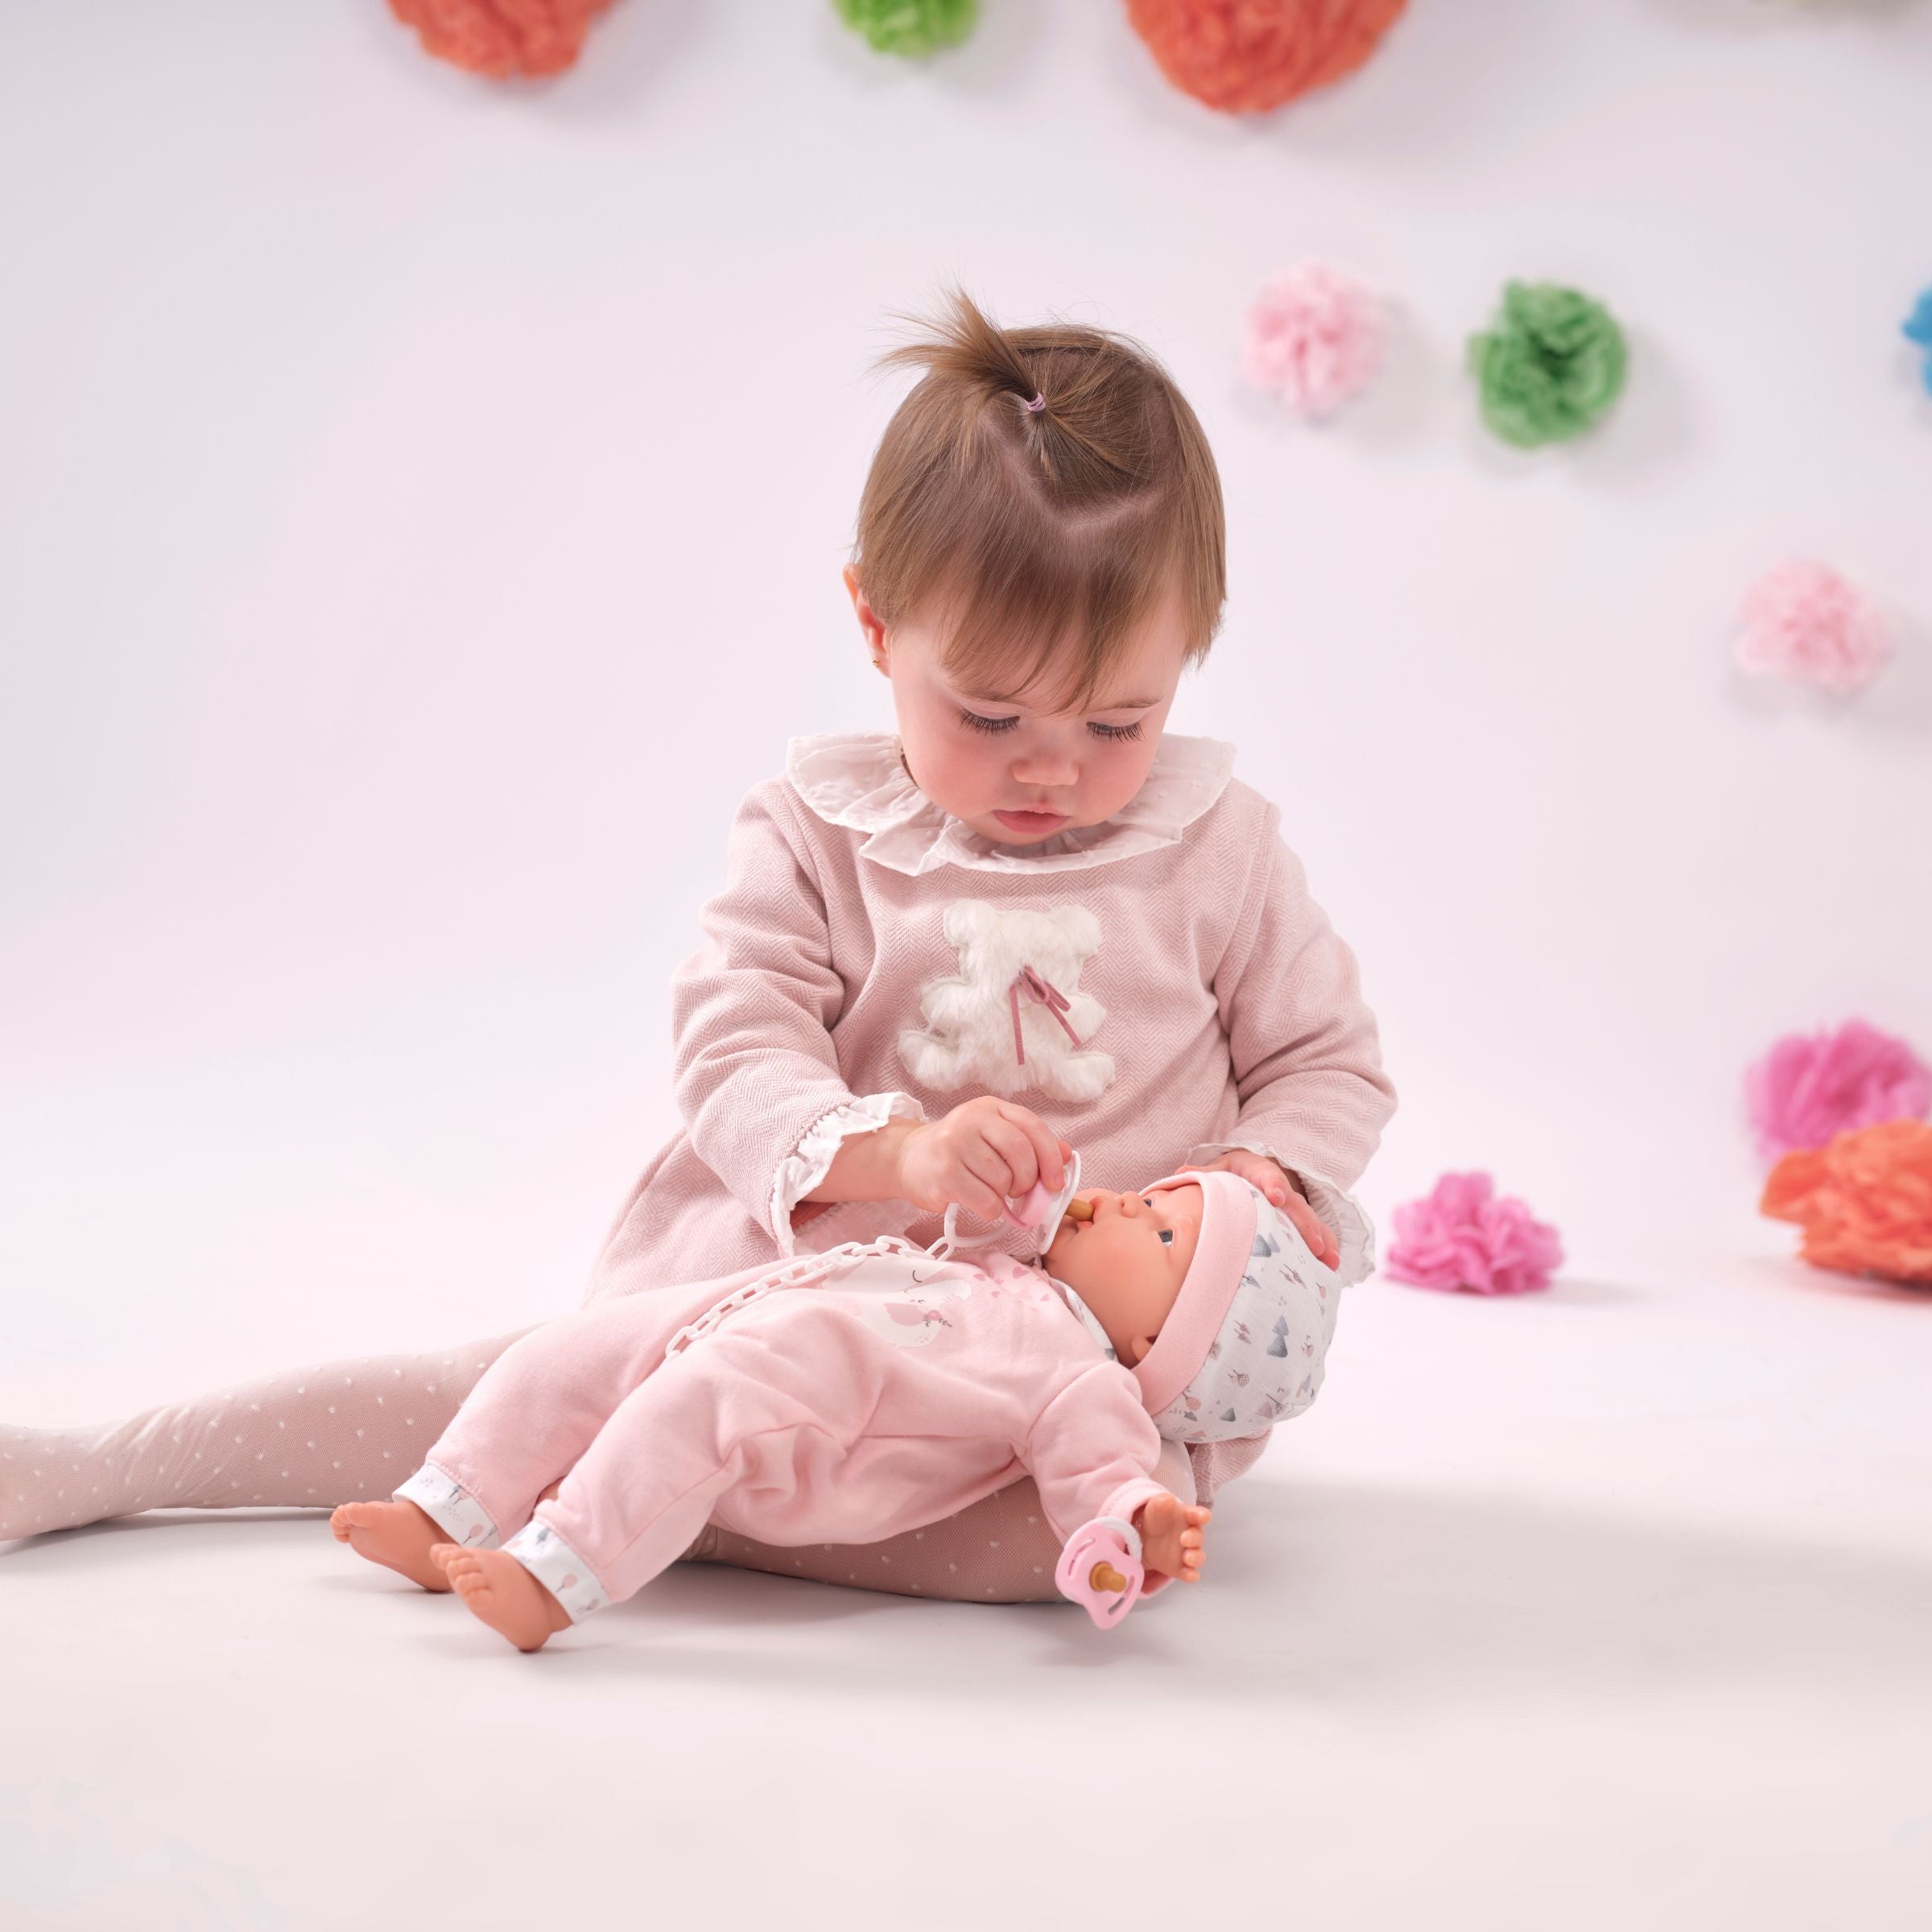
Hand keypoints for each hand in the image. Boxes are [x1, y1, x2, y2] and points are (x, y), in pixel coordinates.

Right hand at [895, 1097, 1069, 1223]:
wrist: (908, 1159)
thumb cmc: (958, 1151)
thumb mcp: (993, 1138)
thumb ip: (1029, 1144)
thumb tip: (1066, 1155)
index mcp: (990, 1107)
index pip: (1032, 1126)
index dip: (1050, 1157)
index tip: (1055, 1183)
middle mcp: (971, 1119)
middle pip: (1020, 1153)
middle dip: (1027, 1180)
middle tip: (1018, 1190)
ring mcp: (954, 1144)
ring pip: (1003, 1180)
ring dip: (1004, 1196)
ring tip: (989, 1190)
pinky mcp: (943, 1172)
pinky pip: (986, 1200)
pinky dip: (990, 1209)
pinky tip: (978, 1201)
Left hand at [1133, 1492, 1210, 1583]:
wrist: (1144, 1538)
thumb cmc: (1155, 1518)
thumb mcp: (1154, 1508)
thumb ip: (1160, 1503)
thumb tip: (1168, 1500)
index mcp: (1188, 1516)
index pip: (1199, 1515)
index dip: (1202, 1515)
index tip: (1203, 1516)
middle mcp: (1191, 1535)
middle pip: (1198, 1537)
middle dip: (1194, 1538)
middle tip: (1184, 1539)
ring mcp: (1187, 1552)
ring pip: (1198, 1557)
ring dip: (1196, 1557)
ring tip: (1187, 1558)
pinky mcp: (1180, 1568)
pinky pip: (1189, 1573)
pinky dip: (1191, 1575)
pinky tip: (1190, 1575)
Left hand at [1178, 1151, 1338, 1268]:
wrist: (1252, 1170)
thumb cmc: (1232, 1174)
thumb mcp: (1219, 1169)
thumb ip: (1202, 1175)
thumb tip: (1181, 1175)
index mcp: (1258, 1172)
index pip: (1266, 1175)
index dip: (1272, 1185)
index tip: (1276, 1196)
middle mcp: (1281, 1188)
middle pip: (1296, 1205)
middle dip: (1306, 1225)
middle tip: (1315, 1245)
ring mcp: (1293, 1206)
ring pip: (1311, 1222)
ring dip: (1323, 1241)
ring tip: (1331, 1261)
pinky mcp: (1301, 1222)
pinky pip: (1318, 1234)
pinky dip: (1327, 1248)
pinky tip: (1332, 1268)